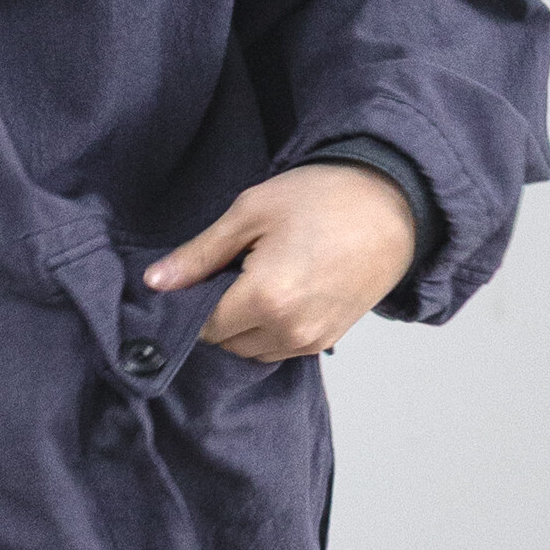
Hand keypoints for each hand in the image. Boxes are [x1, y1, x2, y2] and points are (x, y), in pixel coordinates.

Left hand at [143, 163, 417, 363]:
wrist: (394, 206)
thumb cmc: (323, 198)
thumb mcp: (250, 212)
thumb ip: (200, 254)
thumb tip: (155, 282)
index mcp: (266, 298)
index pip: (201, 326)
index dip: (187, 303)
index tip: (189, 277)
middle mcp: (288, 331)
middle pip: (224, 342)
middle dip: (214, 313)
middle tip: (224, 269)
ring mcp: (312, 340)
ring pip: (250, 350)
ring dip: (240, 325)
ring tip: (252, 278)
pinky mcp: (329, 340)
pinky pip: (280, 349)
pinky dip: (266, 330)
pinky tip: (274, 293)